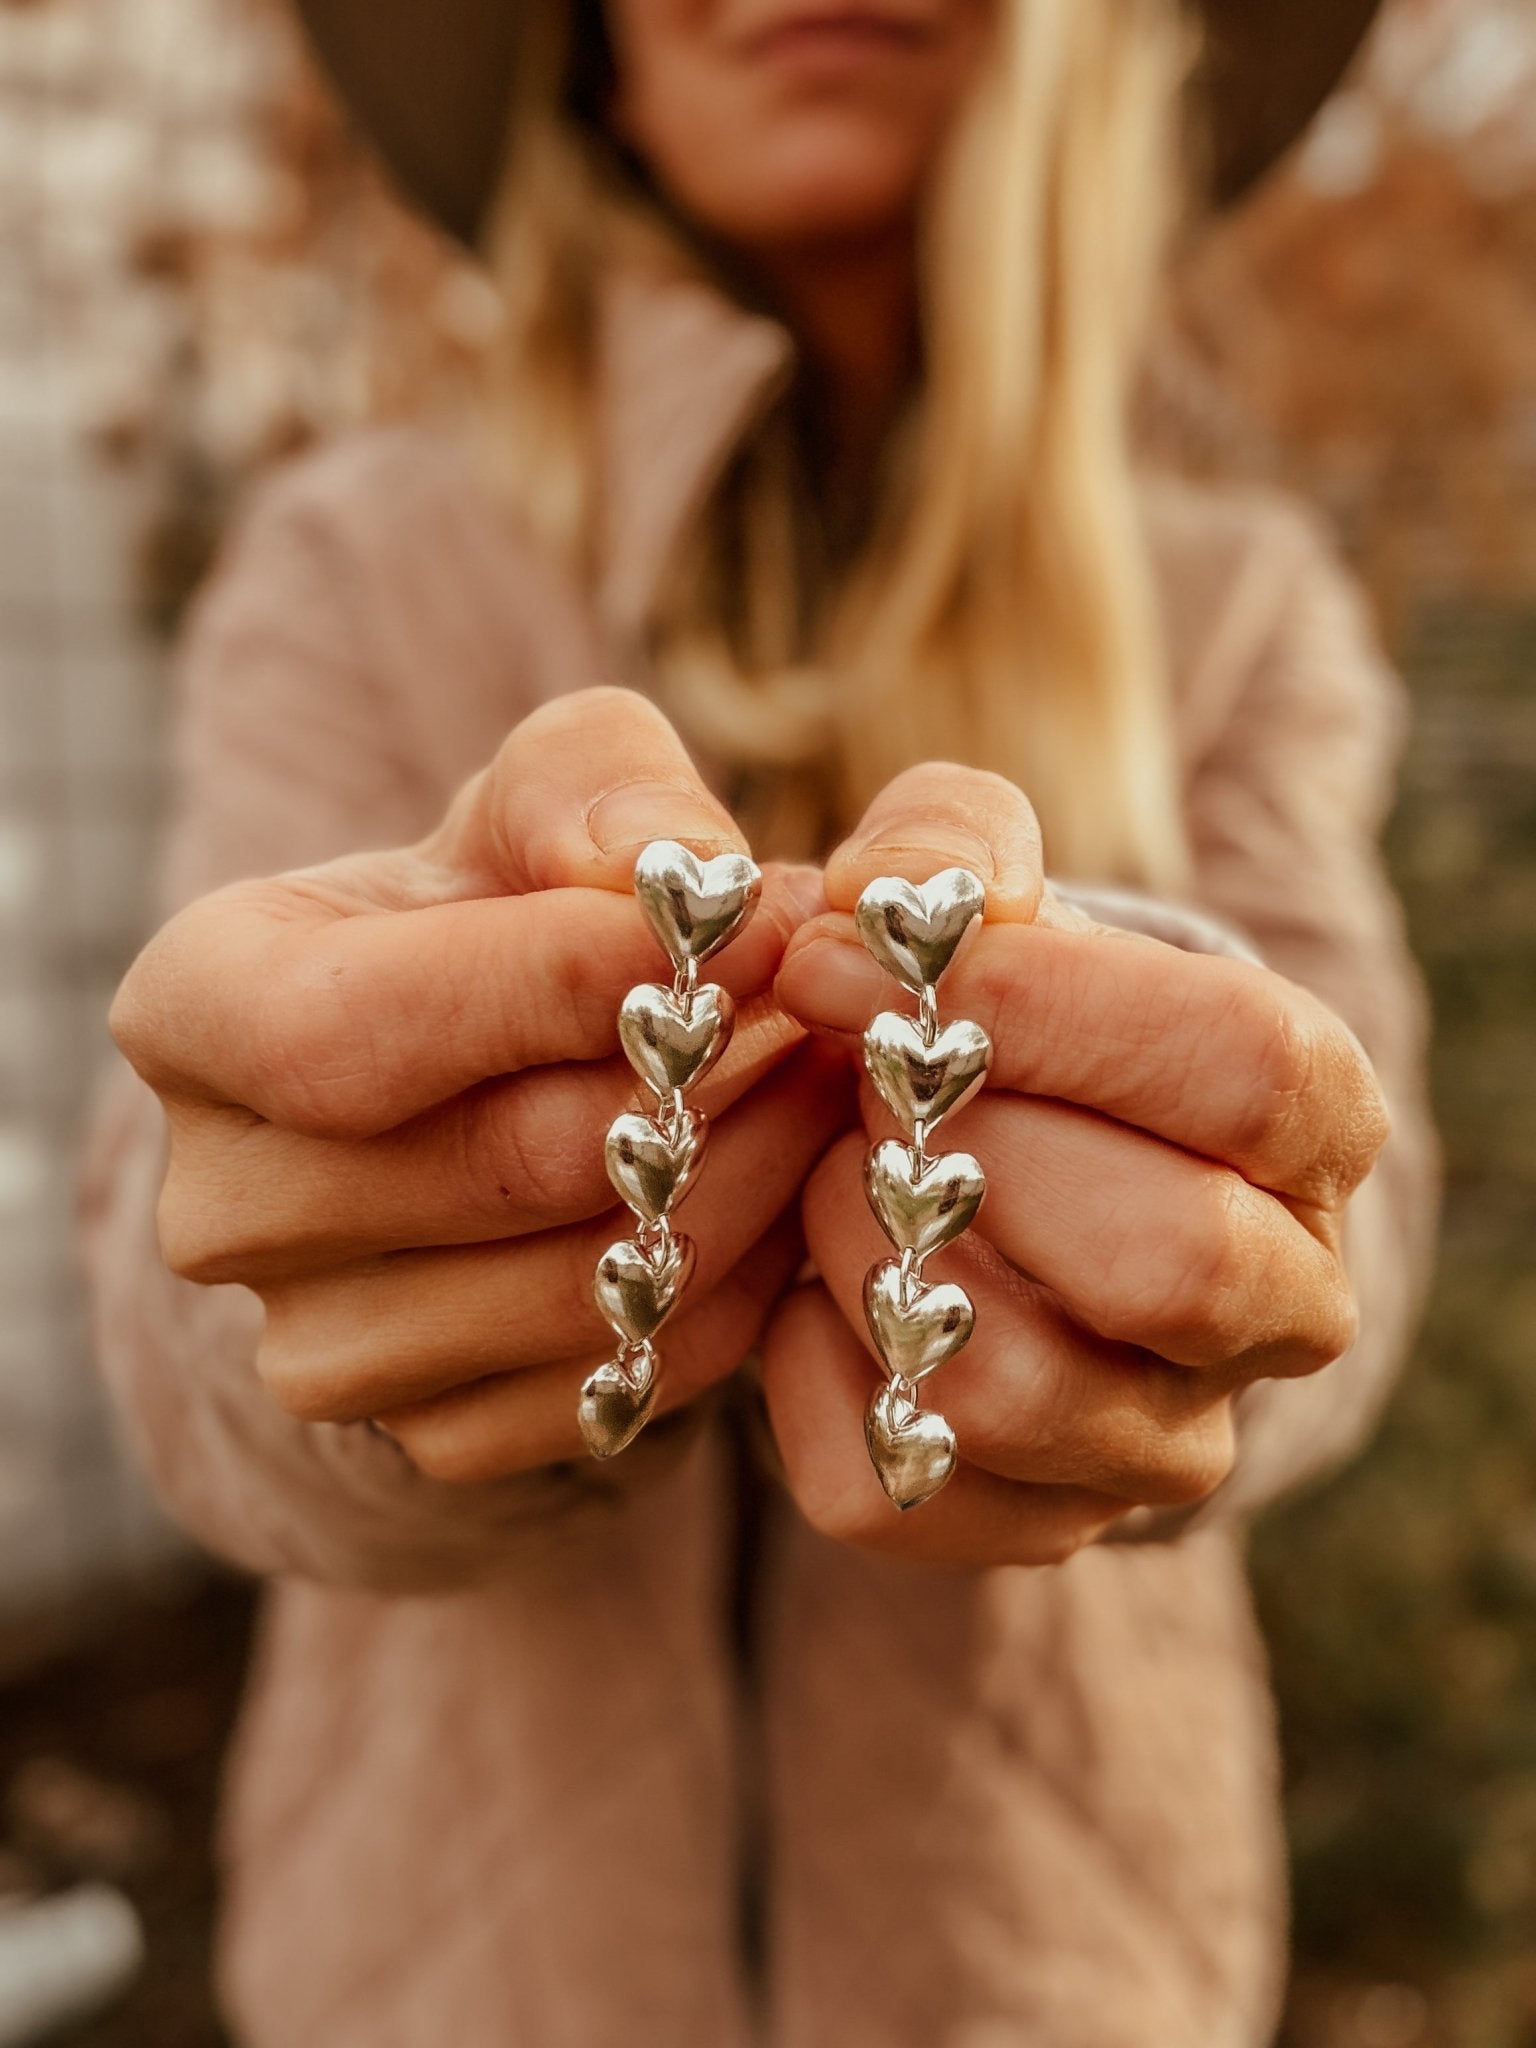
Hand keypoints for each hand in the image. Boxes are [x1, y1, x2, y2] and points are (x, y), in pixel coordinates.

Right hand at [111, 688, 849, 1480]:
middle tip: (819, 995)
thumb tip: (663, 868)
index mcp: (193, 1014)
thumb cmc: (504, 911)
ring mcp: (320, 1345)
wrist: (488, 1082)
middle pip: (497, 1166)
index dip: (547, 984)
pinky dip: (740, 1282)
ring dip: (750, 1171)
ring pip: (587, 1287)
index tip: (736, 925)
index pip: (341, 1030)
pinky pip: (631, 1381)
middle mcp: (223, 1204)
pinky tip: (780, 1183)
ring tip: (816, 1071)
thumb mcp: (535, 799)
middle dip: (696, 1074)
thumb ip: (594, 783)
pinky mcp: (432, 1434)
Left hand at [766, 765, 1389, 1565]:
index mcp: (1312, 1129)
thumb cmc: (997, 1015)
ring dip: (878, 1258)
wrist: (982, 1161)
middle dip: (966, 1155)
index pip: (1250, 1071)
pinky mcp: (1033, 1523)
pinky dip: (810, 1375)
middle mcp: (1276, 1306)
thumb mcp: (984, 891)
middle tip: (860, 1085)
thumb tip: (886, 902)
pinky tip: (822, 1289)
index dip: (1054, 1008)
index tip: (864, 961)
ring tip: (841, 1178)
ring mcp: (1162, 1439)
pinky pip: (892, 1483)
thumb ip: (945, 846)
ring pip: (1020, 1391)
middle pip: (1169, 1262)